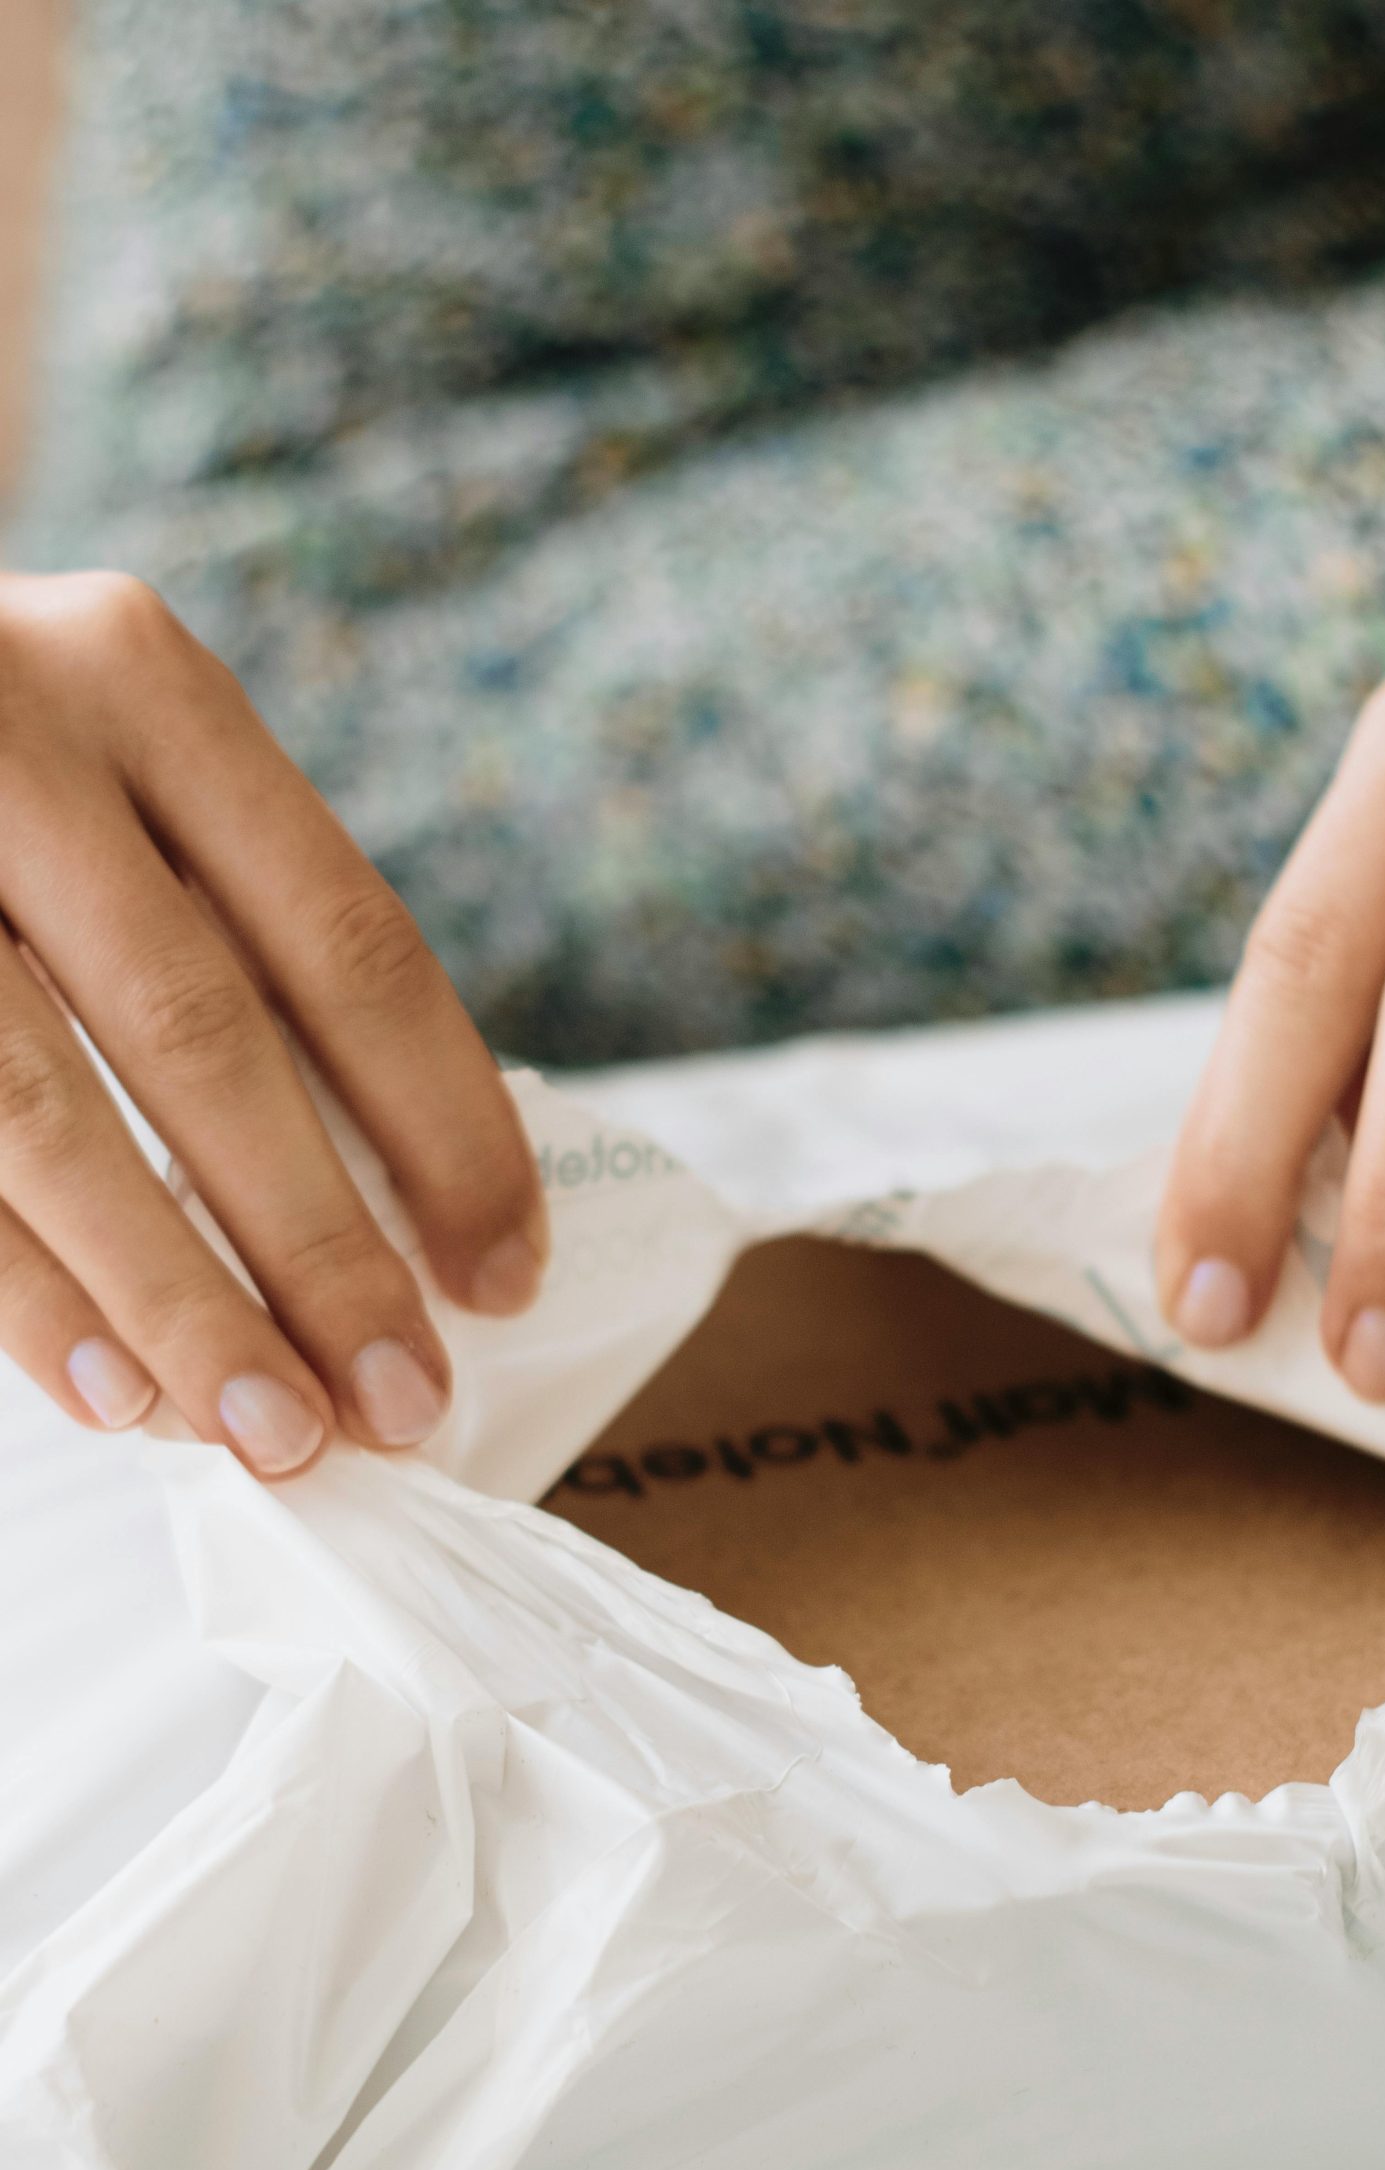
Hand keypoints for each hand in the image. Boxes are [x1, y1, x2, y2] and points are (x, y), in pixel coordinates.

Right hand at [0, 571, 545, 1473]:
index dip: (446, 1127)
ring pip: (50, 1114)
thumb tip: (384, 1208)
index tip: (505, 1276)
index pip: (347, 943)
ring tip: (268, 1433)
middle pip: (208, 1039)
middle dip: (319, 1248)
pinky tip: (112, 1391)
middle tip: (399, 1404)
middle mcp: (16, 742)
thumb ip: (220, 933)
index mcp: (150, 690)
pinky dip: (27, 1291)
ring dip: (176, 1300)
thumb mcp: (104, 776)